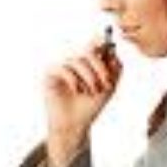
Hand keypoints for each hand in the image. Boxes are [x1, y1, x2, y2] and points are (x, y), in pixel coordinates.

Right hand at [44, 39, 121, 166]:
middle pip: (88, 52)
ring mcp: (63, 68)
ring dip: (89, 76)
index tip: (108, 43)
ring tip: (92, 91)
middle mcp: (75, 63)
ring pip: (77, 60)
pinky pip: (63, 69)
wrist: (75, 125)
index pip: (94, 46)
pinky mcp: (51, 75)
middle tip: (106, 82)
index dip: (101, 42)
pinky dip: (74, 79)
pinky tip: (77, 90)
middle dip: (100, 66)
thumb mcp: (109, 88)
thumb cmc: (90, 107)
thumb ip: (115, 70)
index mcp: (88, 64)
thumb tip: (114, 51)